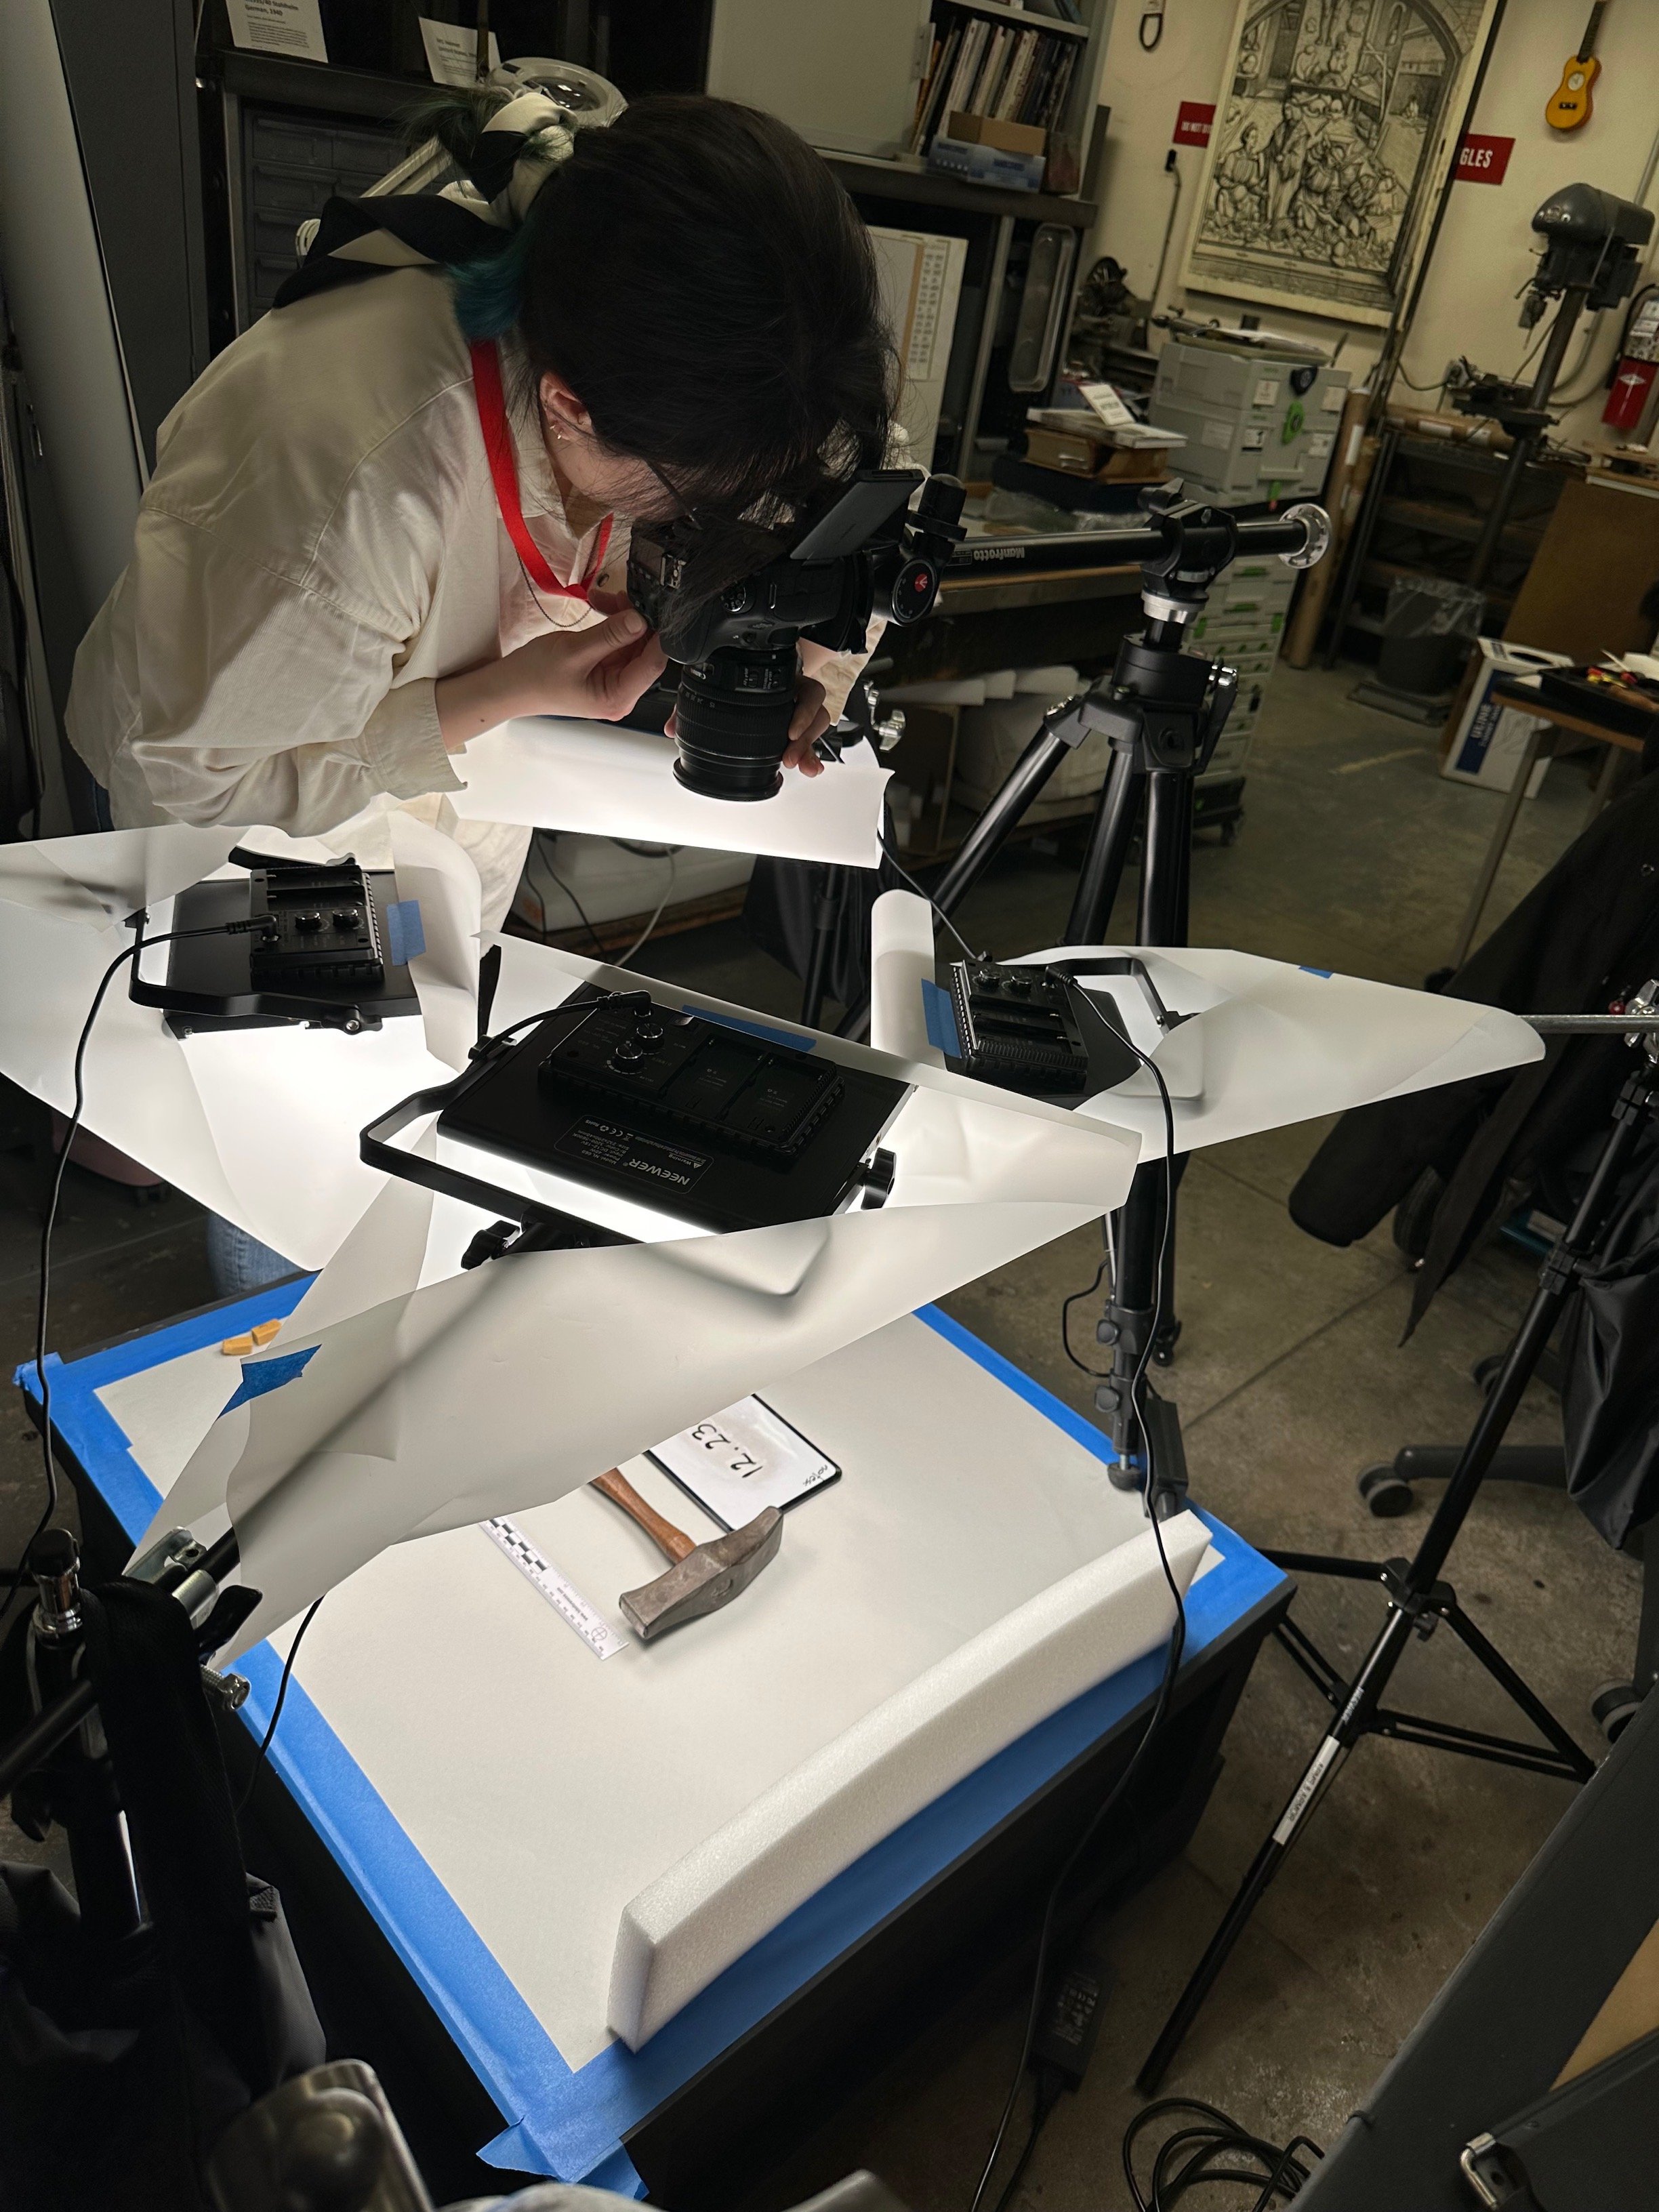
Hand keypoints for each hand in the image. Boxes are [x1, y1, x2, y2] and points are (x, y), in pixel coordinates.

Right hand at [436, 608, 666, 750]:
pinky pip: (619, 642)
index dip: (659, 634)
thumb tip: (640, 619)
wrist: (511, 684)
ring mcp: (615, 680)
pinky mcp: (606, 668)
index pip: (652, 664)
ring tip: (605, 597)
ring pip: (633, 643)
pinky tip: (602, 605)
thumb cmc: (536, 676)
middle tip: (621, 594)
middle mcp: (622, 692)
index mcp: (618, 697)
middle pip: (645, 652)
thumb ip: (609, 635)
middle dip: (637, 620)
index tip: (657, 606)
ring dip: (623, 617)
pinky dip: (613, 623)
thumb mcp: (574, 651)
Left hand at [664, 672, 828, 777]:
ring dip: (808, 749)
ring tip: (797, 765)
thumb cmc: (738, 678)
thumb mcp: (717, 686)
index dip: (803, 712)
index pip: (806, 691)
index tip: (790, 732)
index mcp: (784, 680)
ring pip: (818, 726)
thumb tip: (672, 728)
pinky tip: (810, 769)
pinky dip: (811, 756)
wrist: (756, 667)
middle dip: (805, 739)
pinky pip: (812, 741)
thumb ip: (693, 703)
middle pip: (816, 713)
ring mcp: (801, 710)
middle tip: (789, 758)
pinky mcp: (802, 727)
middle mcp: (797, 693)